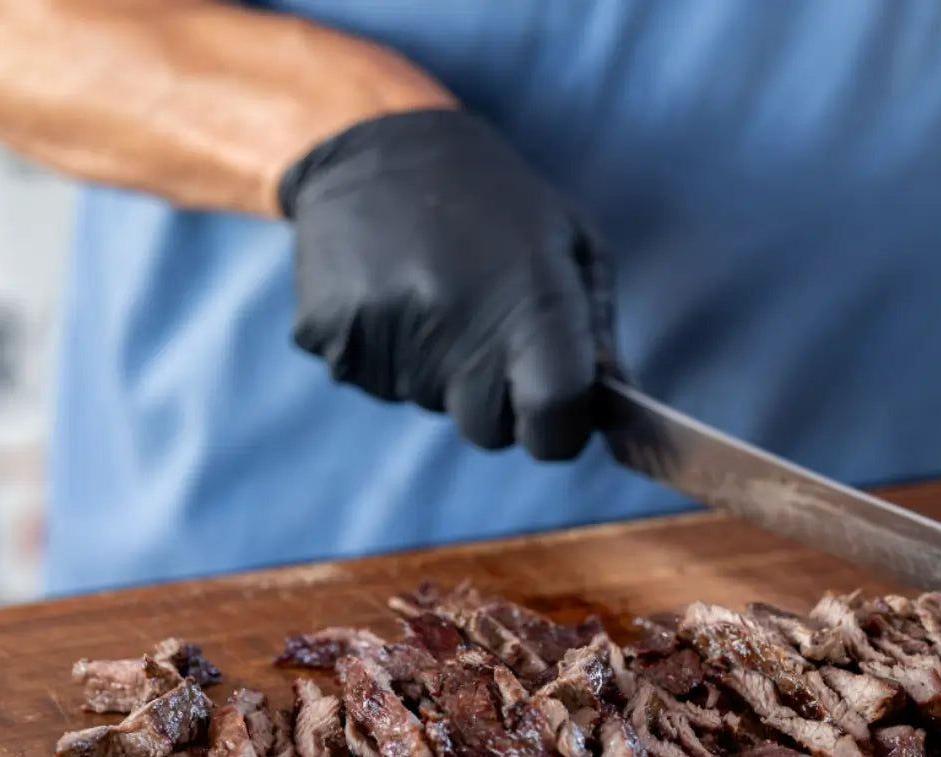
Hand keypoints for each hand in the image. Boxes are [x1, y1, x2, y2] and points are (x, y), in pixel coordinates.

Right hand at [278, 109, 612, 459]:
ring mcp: (388, 336)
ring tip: (430, 289)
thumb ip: (595, 332)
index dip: (559, 430)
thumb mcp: (571, 240)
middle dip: (495, 399)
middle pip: (488, 432)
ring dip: (437, 368)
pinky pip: (372, 382)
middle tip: (482, 325)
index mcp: (531, 305)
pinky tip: (388, 291)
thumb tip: (610, 414)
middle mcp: (458, 327)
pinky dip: (384, 353)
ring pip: (428, 404)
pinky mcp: (330, 337)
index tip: (553, 407)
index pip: (553, 430)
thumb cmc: (492, 195)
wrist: (373, 140)